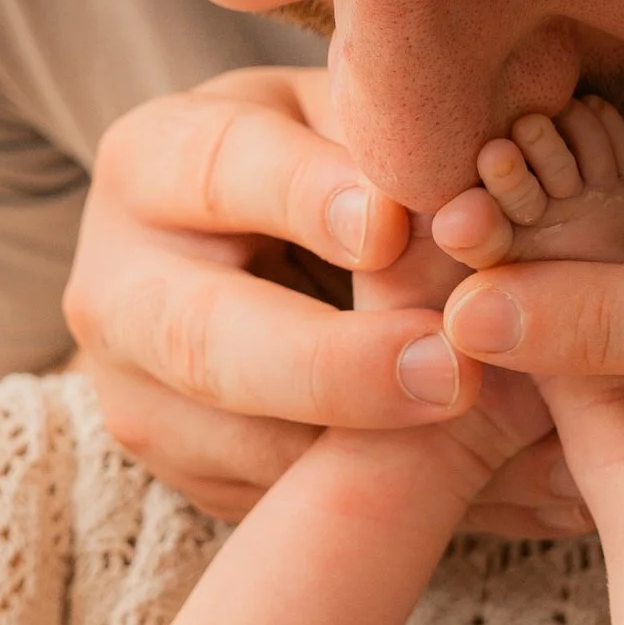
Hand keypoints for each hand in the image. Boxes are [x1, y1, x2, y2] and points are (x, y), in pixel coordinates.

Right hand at [67, 68, 582, 534]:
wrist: (243, 254)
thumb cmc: (320, 159)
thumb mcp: (344, 115)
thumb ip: (394, 134)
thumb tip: (482, 184)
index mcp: (150, 161)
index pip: (218, 171)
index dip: (305, 196)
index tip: (393, 224)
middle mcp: (118, 286)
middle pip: (205, 340)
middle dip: (333, 366)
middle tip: (450, 373)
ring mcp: (139, 397)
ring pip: (244, 447)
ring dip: (377, 458)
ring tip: (505, 445)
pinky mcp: (189, 477)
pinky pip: (289, 508)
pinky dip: (402, 508)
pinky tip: (503, 489)